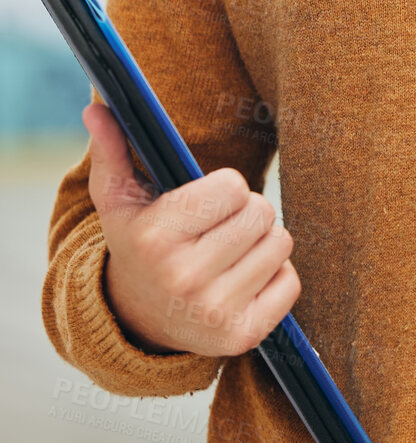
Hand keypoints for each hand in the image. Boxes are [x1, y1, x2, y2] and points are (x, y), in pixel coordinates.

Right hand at [83, 100, 299, 357]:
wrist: (138, 320)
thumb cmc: (139, 244)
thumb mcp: (119, 200)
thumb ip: (113, 150)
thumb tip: (97, 105)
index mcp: (155, 239)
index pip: (233, 186)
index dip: (224, 188)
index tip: (204, 202)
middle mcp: (183, 279)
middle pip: (262, 212)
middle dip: (245, 212)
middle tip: (218, 228)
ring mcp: (213, 313)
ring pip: (281, 243)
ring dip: (262, 242)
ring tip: (229, 253)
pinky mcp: (242, 337)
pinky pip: (291, 282)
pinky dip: (275, 277)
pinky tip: (242, 281)